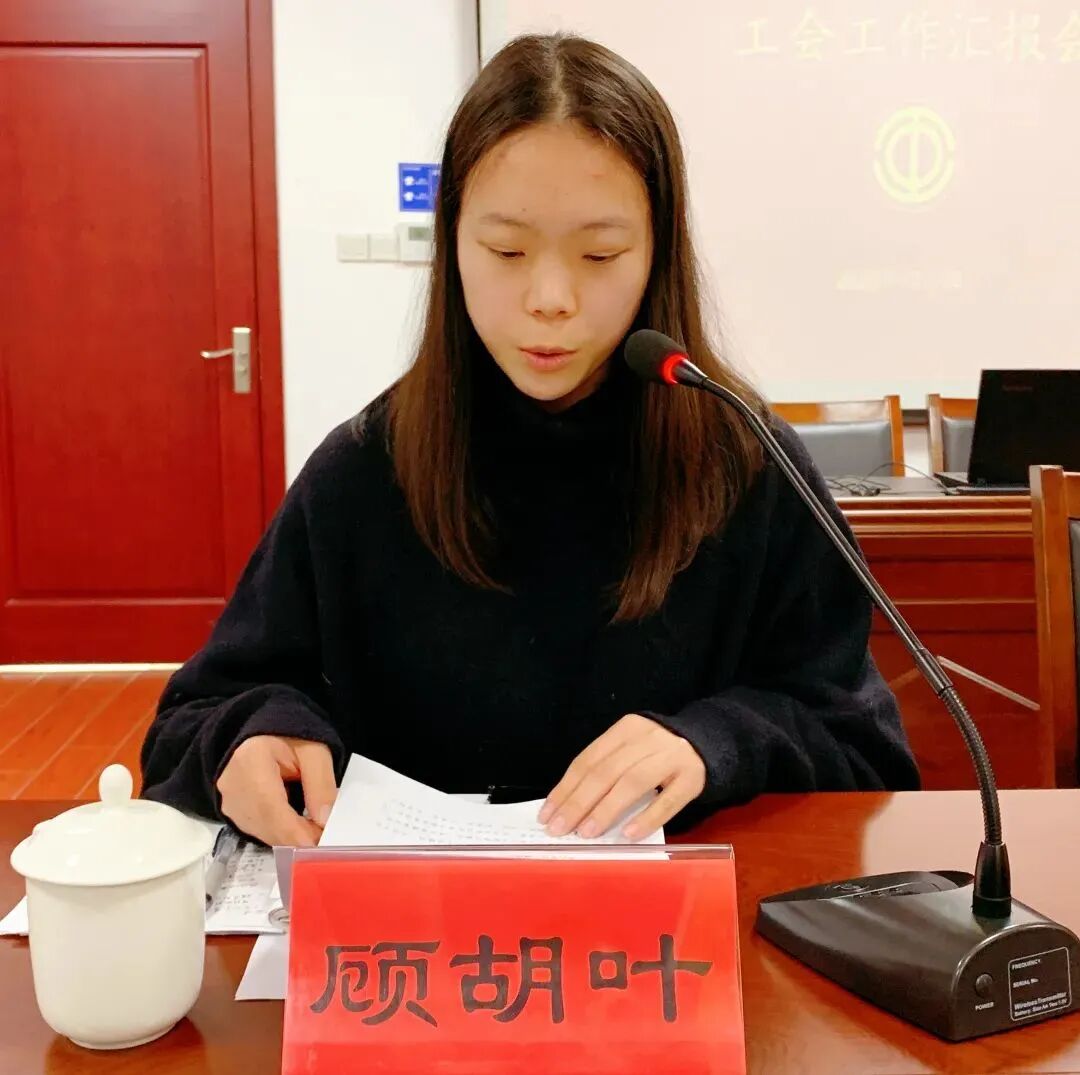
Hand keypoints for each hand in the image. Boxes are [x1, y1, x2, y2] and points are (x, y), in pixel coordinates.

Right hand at [216, 735, 336, 847]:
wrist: (264, 734)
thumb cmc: (289, 738)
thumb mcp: (314, 751)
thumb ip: (320, 783)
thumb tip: (324, 820)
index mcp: (250, 761)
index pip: (271, 807)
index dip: (295, 832)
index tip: (320, 845)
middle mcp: (232, 785)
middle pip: (267, 825)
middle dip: (299, 837)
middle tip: (328, 838)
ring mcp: (229, 801)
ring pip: (263, 833)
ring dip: (291, 837)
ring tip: (316, 828)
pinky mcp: (232, 812)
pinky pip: (259, 831)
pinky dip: (281, 832)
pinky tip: (299, 825)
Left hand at [538, 714, 705, 840]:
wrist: (706, 742)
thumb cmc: (656, 753)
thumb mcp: (629, 750)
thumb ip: (605, 771)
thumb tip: (568, 808)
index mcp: (626, 729)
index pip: (588, 760)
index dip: (566, 788)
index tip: (547, 814)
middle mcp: (648, 739)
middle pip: (606, 771)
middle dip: (579, 802)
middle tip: (560, 829)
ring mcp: (672, 757)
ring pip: (633, 782)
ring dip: (606, 809)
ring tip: (586, 833)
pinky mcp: (693, 778)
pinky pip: (667, 800)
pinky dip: (646, 817)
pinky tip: (628, 833)